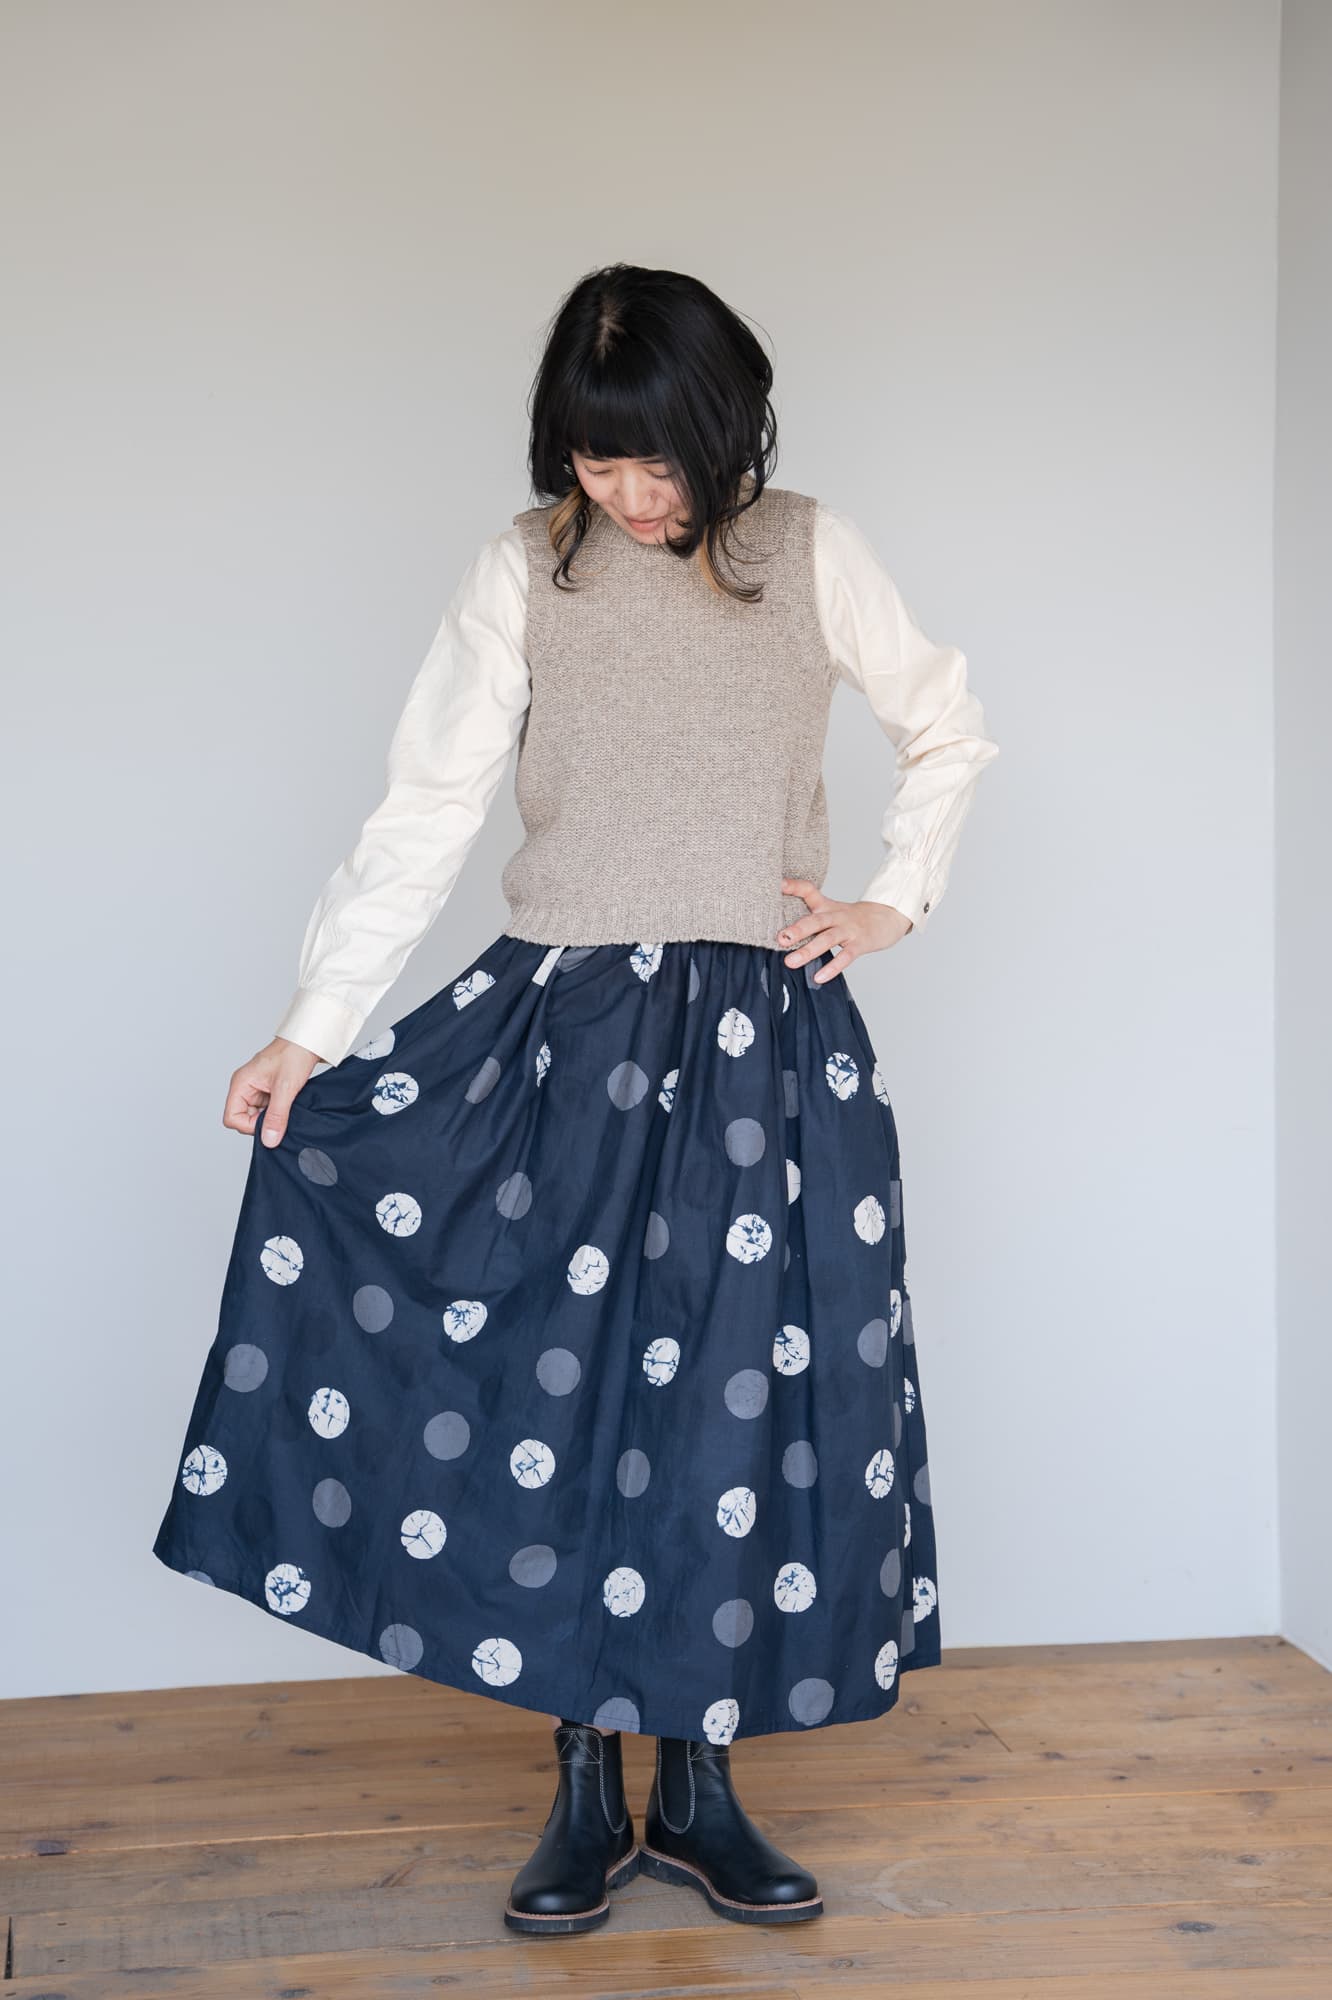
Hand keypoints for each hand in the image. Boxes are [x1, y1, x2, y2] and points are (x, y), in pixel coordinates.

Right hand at [224, 1036, 323, 1145]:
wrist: (309, 1042)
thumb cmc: (293, 1055)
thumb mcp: (285, 1089)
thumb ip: (276, 1116)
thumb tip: (269, 1140)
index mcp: (240, 1084)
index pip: (231, 1118)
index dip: (248, 1126)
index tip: (268, 1123)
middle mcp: (245, 1087)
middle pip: (243, 1119)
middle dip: (261, 1123)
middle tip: (281, 1115)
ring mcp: (256, 1090)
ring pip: (256, 1116)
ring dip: (271, 1117)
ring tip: (287, 1107)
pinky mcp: (268, 1091)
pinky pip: (267, 1110)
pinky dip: (277, 1112)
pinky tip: (289, 1105)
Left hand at [776, 877, 913, 983]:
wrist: (888, 917)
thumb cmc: (854, 919)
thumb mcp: (832, 910)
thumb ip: (810, 916)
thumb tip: (782, 930)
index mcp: (827, 906)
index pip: (809, 891)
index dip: (794, 886)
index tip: (779, 884)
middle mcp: (836, 916)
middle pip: (816, 920)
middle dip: (797, 929)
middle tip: (780, 938)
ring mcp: (849, 930)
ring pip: (827, 939)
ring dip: (808, 951)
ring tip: (791, 962)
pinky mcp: (860, 944)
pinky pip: (845, 957)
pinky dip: (832, 967)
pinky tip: (819, 977)